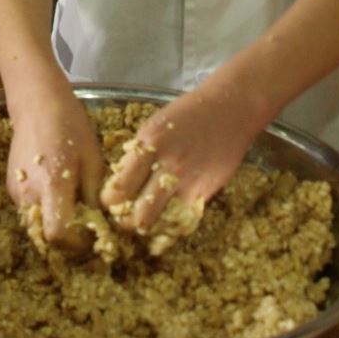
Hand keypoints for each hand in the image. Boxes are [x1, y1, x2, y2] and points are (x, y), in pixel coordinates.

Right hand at [6, 82, 104, 248]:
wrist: (36, 104)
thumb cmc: (71, 127)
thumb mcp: (93, 161)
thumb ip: (94, 196)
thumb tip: (99, 223)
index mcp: (52, 184)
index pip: (57, 234)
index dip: (76, 242)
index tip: (91, 234)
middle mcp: (28, 193)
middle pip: (44, 237)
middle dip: (66, 240)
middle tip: (84, 228)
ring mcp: (16, 192)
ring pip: (34, 228)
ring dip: (53, 228)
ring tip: (73, 213)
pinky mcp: (10, 189)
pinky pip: (28, 214)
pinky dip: (44, 216)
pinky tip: (59, 200)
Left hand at [100, 82, 263, 231]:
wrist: (229, 110)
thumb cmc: (187, 116)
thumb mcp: (153, 126)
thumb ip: (137, 154)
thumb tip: (120, 181)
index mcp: (148, 146)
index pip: (118, 189)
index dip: (109, 201)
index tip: (109, 201)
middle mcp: (168, 167)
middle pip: (138, 214)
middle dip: (126, 223)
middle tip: (124, 219)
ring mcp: (189, 183)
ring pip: (161, 223)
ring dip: (149, 227)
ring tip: (144, 222)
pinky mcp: (206, 193)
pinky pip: (183, 220)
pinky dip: (172, 225)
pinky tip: (166, 220)